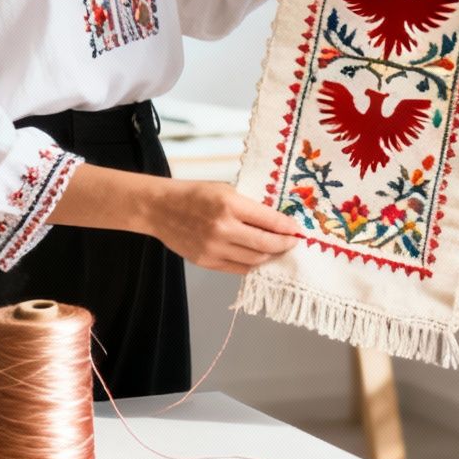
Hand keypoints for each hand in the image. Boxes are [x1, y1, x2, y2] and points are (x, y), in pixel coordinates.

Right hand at [149, 180, 302, 274]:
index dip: (287, 227)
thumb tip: (277, 221)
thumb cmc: (195, 194)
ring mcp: (214, 248)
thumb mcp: (225, 190)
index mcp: (229, 204)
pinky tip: (259, 257)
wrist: (160, 209)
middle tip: (293, 242)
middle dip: (284, 244)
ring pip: (254, 259)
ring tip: (277, 249)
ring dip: (270, 255)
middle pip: (265, 244)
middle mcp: (223, 229)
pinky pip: (238, 268)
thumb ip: (249, 206)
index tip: (297, 229)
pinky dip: (252, 264)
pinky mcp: (206, 262)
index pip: (269, 221)